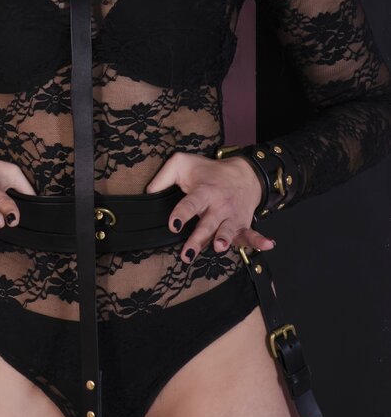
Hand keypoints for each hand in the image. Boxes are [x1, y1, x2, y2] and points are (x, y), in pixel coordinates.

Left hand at [145, 152, 273, 264]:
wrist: (244, 173)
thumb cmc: (208, 172)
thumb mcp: (183, 164)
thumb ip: (163, 177)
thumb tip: (148, 193)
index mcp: (203, 192)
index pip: (190, 203)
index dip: (182, 213)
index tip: (174, 224)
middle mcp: (218, 205)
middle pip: (207, 223)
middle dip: (198, 238)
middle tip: (188, 252)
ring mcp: (232, 216)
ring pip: (227, 230)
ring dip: (224, 239)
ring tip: (219, 247)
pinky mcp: (243, 224)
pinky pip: (252, 234)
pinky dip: (260, 240)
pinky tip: (268, 245)